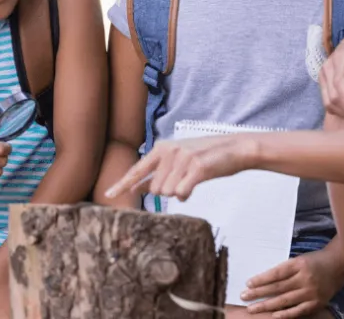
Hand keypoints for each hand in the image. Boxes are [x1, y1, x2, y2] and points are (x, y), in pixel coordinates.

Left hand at [103, 134, 258, 201]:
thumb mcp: (177, 159)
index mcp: (162, 148)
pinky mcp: (197, 168)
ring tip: (191, 179)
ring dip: (178, 192)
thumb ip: (156, 172)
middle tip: (183, 180)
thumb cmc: (206, 156)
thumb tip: (135, 187)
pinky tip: (194, 185)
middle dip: (166, 191)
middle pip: (154, 188)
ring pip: (167, 193)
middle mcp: (169, 152)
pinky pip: (181, 193)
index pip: (137, 170)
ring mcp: (183, 159)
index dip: (122, 184)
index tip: (108, 195)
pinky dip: (186, 195)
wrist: (235, 148)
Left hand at [239, 249, 343, 317]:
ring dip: (266, 305)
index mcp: (299, 264)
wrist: (338, 266)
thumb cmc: (314, 261)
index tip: (248, 283)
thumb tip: (261, 281)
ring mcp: (311, 292)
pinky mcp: (317, 303)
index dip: (261, 279)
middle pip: (277, 287)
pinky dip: (285, 314)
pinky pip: (298, 310)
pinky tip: (273, 315)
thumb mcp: (299, 260)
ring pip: (285, 300)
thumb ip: (284, 270)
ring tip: (252, 308)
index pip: (276, 273)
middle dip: (258, 293)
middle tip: (244, 296)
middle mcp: (305, 278)